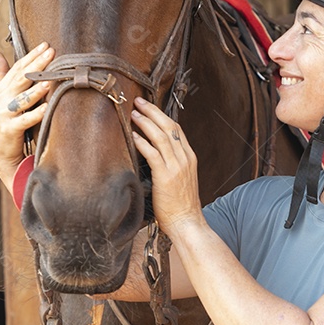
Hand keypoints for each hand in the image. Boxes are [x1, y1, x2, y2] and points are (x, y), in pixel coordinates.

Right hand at [0, 43, 52, 193]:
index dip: (31, 56)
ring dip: (37, 89)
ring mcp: (5, 114)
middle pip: (21, 79)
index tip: (45, 45)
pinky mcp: (11, 130)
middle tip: (51, 53)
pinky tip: (47, 106)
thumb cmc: (4, 118)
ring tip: (50, 79)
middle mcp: (2, 99)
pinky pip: (25, 120)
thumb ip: (1, 74)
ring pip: (23, 99)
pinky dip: (36, 114)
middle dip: (37, 65)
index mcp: (2, 89)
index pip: (18, 69)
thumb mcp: (1, 95)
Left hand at [130, 97, 202, 234]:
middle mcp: (185, 158)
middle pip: (169, 127)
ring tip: (133, 114)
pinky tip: (133, 135)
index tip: (148, 107)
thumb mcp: (181, 179)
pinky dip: (143, 142)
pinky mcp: (166, 177)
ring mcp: (176, 167)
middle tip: (138, 101)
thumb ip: (172, 165)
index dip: (162, 115)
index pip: (177, 129)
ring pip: (161, 136)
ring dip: (145, 122)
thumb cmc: (180, 206)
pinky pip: (153, 154)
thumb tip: (155, 154)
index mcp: (189, 157)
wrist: (187, 223)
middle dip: (153, 111)